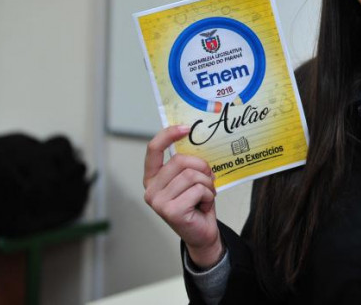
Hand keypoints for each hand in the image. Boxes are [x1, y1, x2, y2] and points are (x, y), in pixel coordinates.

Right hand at [143, 125, 224, 267]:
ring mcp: (158, 201)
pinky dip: (208, 196)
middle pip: (180, 160)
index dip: (168, 135)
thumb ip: (187, 164)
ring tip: (206, 194)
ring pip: (191, 175)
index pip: (153, 149)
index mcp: (153, 177)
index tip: (186, 128)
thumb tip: (196, 140)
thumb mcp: (190, 179)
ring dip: (207, 184)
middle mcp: (151, 189)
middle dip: (202, 167)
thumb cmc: (197, 203)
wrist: (203, 233)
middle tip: (209, 178)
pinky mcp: (170, 211)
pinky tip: (204, 205)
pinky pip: (198, 190)